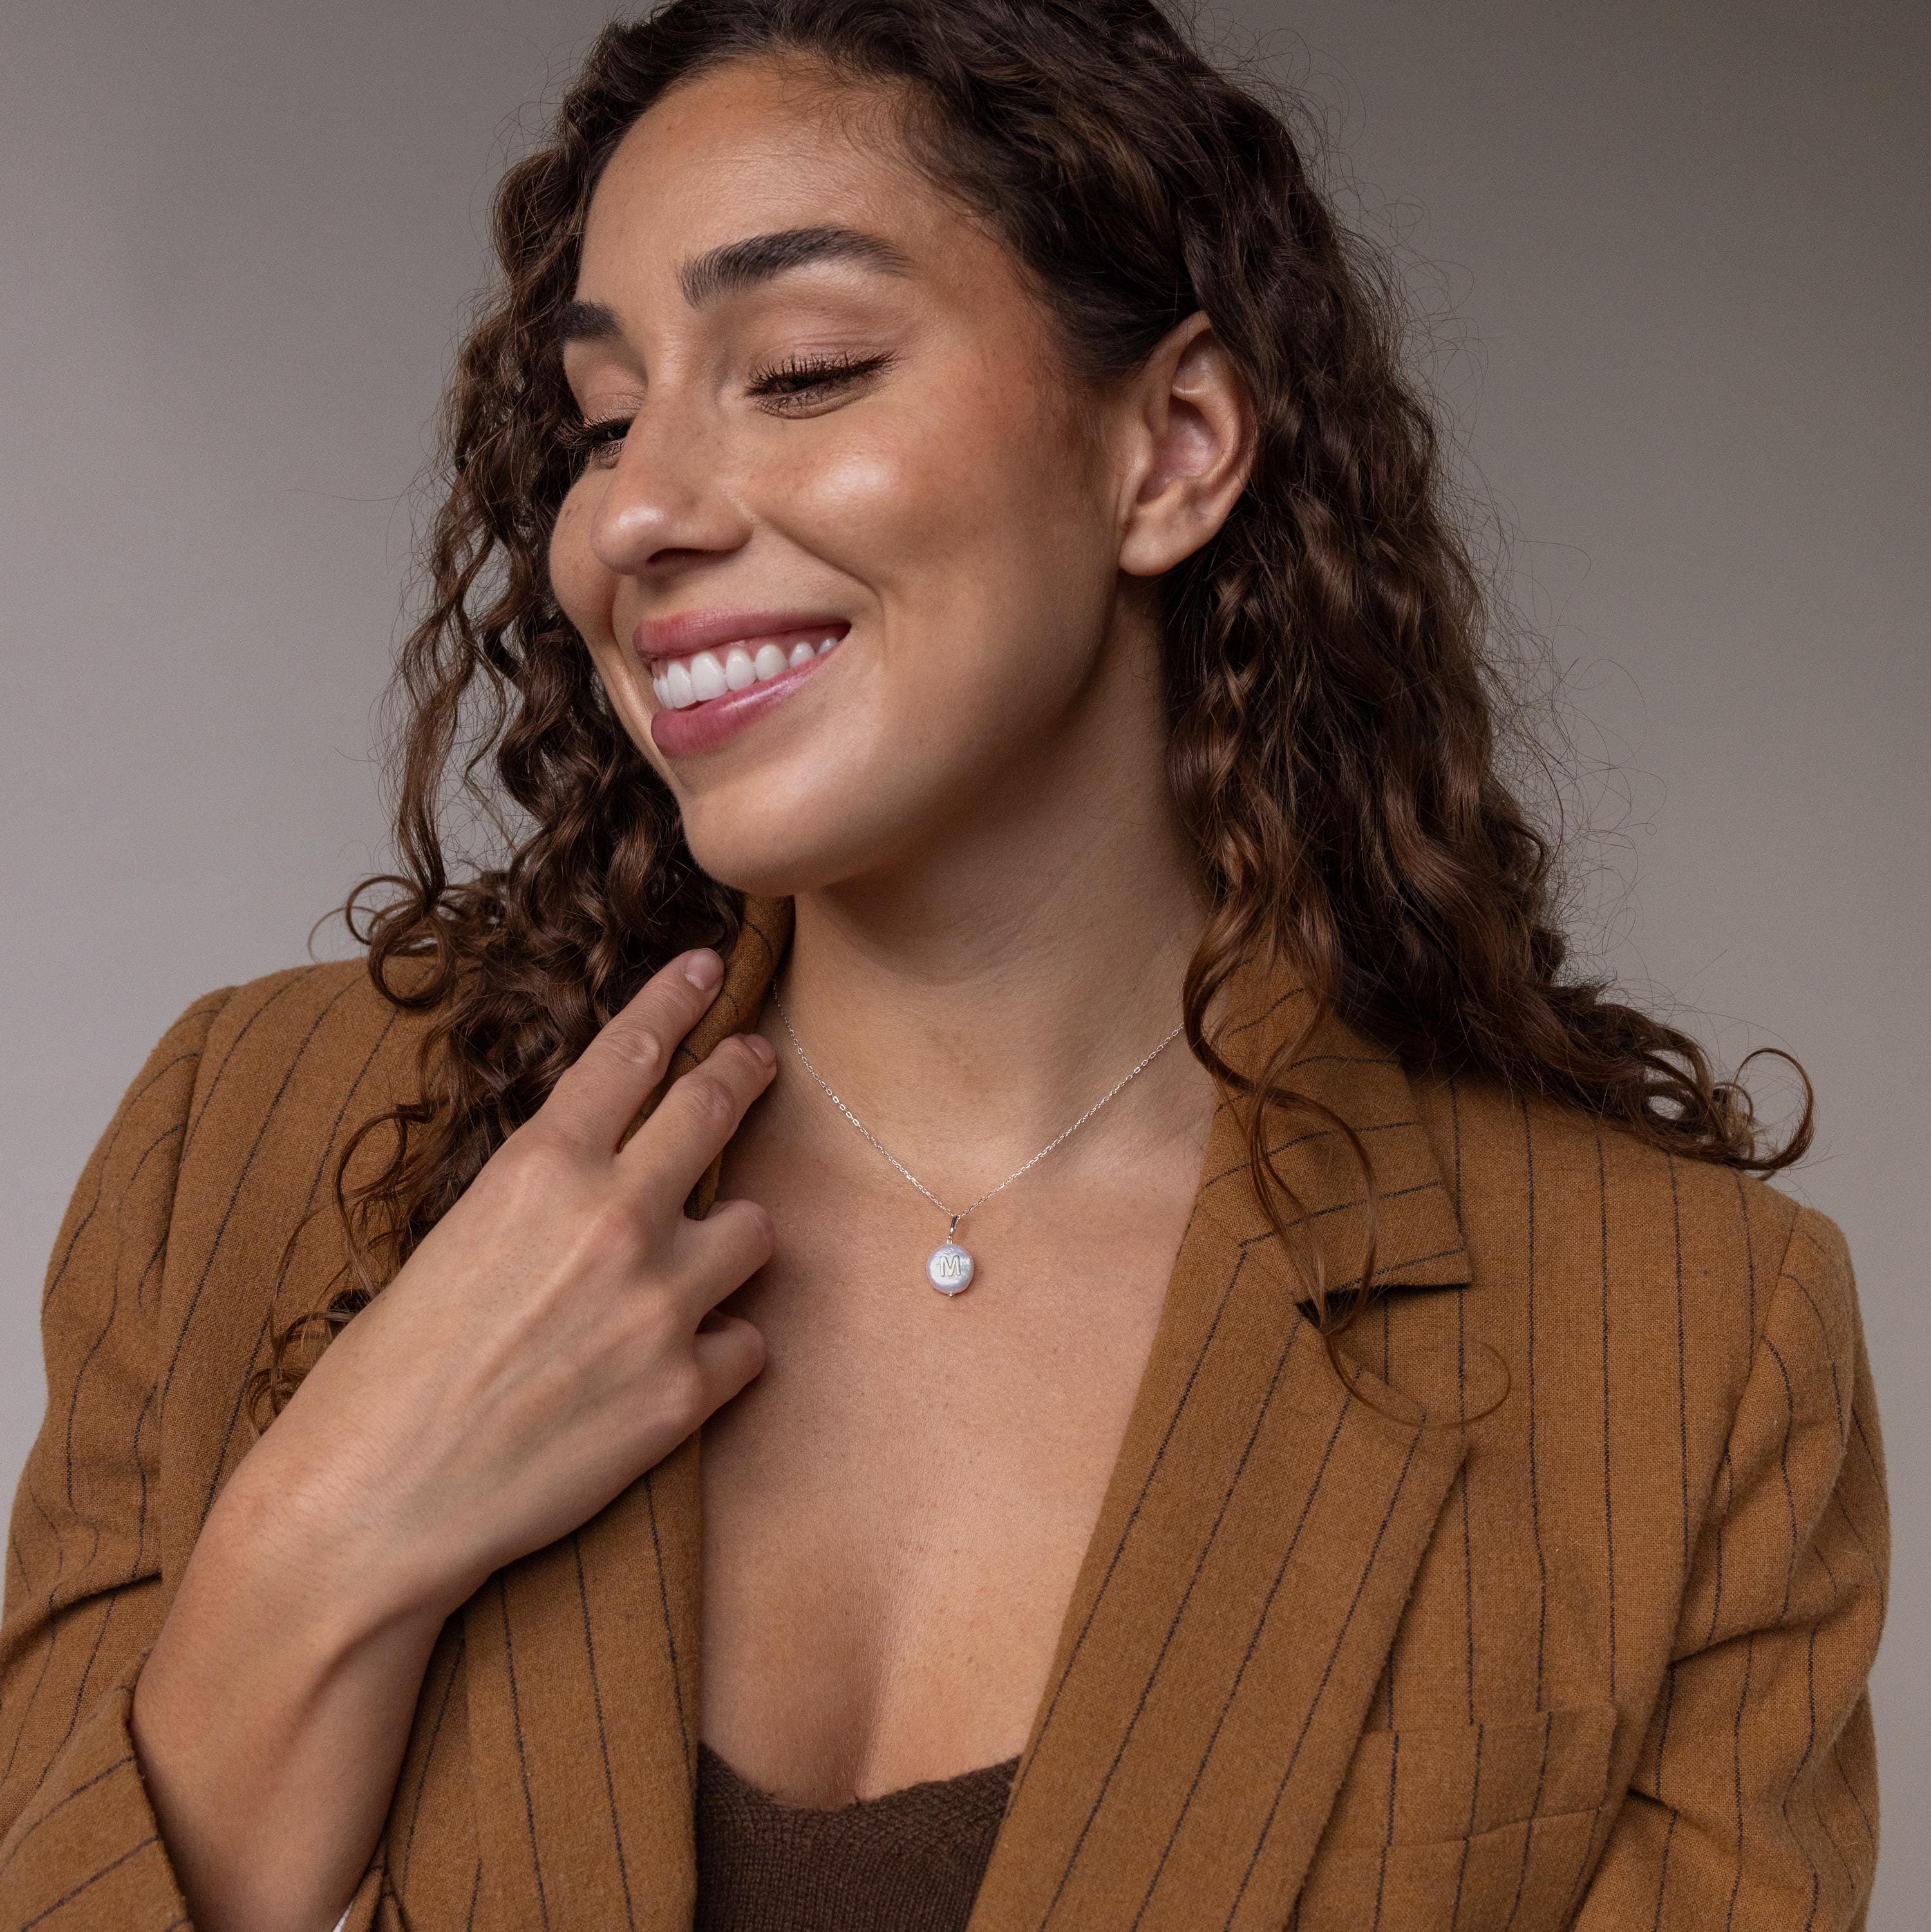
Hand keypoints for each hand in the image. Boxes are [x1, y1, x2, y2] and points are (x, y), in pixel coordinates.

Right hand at [229, 946, 775, 1624]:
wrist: (373, 1502)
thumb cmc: (387, 1374)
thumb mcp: (455, 1238)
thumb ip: (546, 1194)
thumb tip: (607, 1172)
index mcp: (541, 1168)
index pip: (631, 1052)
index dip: (674, 1001)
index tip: (703, 971)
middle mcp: (615, 1219)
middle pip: (716, 1106)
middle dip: (740, 1071)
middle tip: (753, 1060)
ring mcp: (661, 1305)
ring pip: (754, 1228)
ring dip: (729, 1238)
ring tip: (694, 1264)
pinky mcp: (685, 1393)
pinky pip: (748, 1342)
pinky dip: (723, 1349)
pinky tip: (680, 1365)